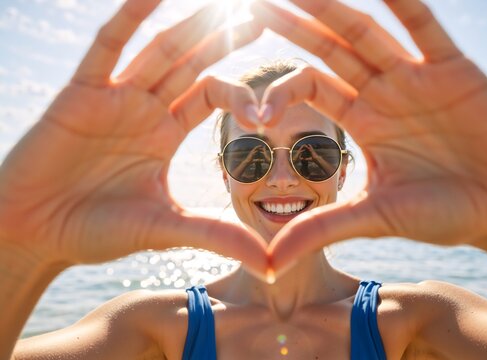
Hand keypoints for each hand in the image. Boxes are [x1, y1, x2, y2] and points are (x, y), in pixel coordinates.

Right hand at [0, 0, 268, 277]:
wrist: (35, 235)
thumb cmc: (96, 232)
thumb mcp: (165, 229)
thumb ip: (215, 235)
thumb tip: (268, 262)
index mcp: (165, 134)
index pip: (211, 96)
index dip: (240, 97)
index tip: (264, 113)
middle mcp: (144, 109)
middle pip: (192, 64)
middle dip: (223, 39)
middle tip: (262, 15)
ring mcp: (114, 97)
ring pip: (158, 51)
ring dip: (189, 25)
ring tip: (223, 0)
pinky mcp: (80, 93)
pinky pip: (106, 47)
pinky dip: (128, 18)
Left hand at [251, 0, 486, 273]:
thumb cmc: (445, 214)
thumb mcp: (373, 218)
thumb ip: (321, 230)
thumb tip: (268, 263)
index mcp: (361, 121)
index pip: (311, 88)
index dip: (281, 92)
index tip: (254, 113)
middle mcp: (382, 94)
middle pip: (329, 51)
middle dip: (294, 27)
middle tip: (256, 4)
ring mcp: (415, 78)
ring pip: (366, 34)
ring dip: (333, 9)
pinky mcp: (453, 70)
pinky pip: (425, 28)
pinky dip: (405, 5)